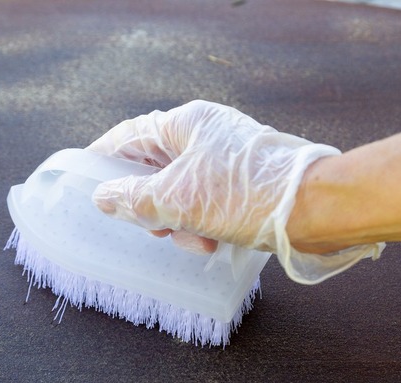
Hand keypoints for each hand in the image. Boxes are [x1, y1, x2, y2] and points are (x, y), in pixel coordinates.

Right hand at [88, 100, 381, 283]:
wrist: (313, 209)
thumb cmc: (247, 195)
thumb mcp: (177, 199)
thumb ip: (133, 198)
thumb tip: (104, 198)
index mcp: (186, 124)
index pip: (129, 137)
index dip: (103, 160)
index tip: (87, 181)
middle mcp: (206, 135)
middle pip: (155, 170)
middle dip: (150, 206)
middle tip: (152, 228)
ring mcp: (226, 158)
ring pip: (181, 192)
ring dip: (179, 221)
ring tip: (195, 240)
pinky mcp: (244, 182)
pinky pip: (207, 203)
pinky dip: (203, 223)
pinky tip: (213, 241)